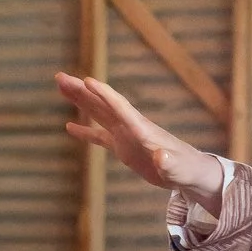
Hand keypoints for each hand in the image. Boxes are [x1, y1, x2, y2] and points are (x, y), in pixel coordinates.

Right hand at [57, 73, 220, 198]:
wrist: (191, 173)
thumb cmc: (187, 170)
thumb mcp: (178, 168)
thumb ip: (168, 162)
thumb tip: (160, 156)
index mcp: (142, 129)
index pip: (120, 107)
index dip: (104, 94)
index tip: (86, 80)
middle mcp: (131, 126)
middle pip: (102, 104)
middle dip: (81, 91)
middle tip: (59, 77)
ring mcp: (126, 135)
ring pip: (98, 113)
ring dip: (80, 101)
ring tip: (61, 88)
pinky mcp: (124, 148)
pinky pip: (100, 136)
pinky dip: (86, 131)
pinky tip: (70, 127)